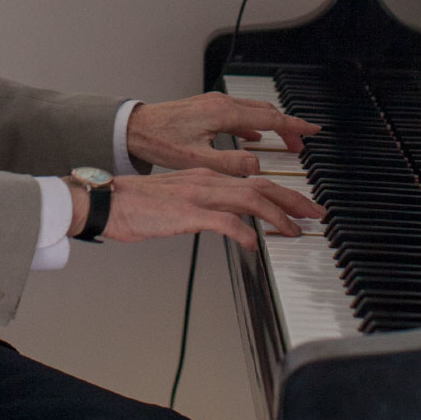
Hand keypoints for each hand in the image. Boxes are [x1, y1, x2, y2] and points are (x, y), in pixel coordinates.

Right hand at [66, 169, 323, 248]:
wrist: (106, 201)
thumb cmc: (135, 206)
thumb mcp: (176, 200)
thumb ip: (203, 207)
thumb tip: (227, 223)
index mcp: (204, 176)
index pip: (252, 180)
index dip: (281, 194)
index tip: (299, 208)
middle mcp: (206, 180)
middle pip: (260, 185)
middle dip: (292, 200)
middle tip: (314, 214)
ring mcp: (197, 195)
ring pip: (249, 198)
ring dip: (277, 215)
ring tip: (295, 230)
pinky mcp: (186, 213)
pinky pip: (223, 221)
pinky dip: (243, 231)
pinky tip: (254, 243)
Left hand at [125, 93, 319, 175]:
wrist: (134, 128)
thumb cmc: (160, 141)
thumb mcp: (197, 159)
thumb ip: (230, 163)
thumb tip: (257, 165)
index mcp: (224, 113)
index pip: (270, 118)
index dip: (295, 126)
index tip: (313, 131)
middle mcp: (222, 104)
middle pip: (266, 112)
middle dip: (288, 127)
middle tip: (303, 143)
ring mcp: (214, 104)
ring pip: (253, 111)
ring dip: (272, 125)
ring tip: (284, 141)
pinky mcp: (206, 108)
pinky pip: (239, 114)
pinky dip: (254, 124)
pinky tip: (253, 136)